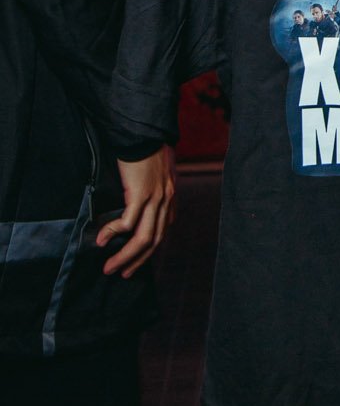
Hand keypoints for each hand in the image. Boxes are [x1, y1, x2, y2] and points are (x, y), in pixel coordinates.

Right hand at [98, 146, 176, 277]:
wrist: (145, 132)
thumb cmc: (147, 149)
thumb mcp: (157, 173)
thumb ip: (153, 190)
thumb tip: (139, 202)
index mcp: (170, 199)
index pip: (163, 233)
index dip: (149, 251)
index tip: (135, 261)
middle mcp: (167, 202)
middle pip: (154, 242)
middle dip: (136, 261)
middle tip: (120, 273)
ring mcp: (156, 199)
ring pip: (142, 238)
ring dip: (125, 256)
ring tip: (109, 267)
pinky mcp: (141, 193)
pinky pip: (128, 222)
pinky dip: (114, 233)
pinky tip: (102, 239)